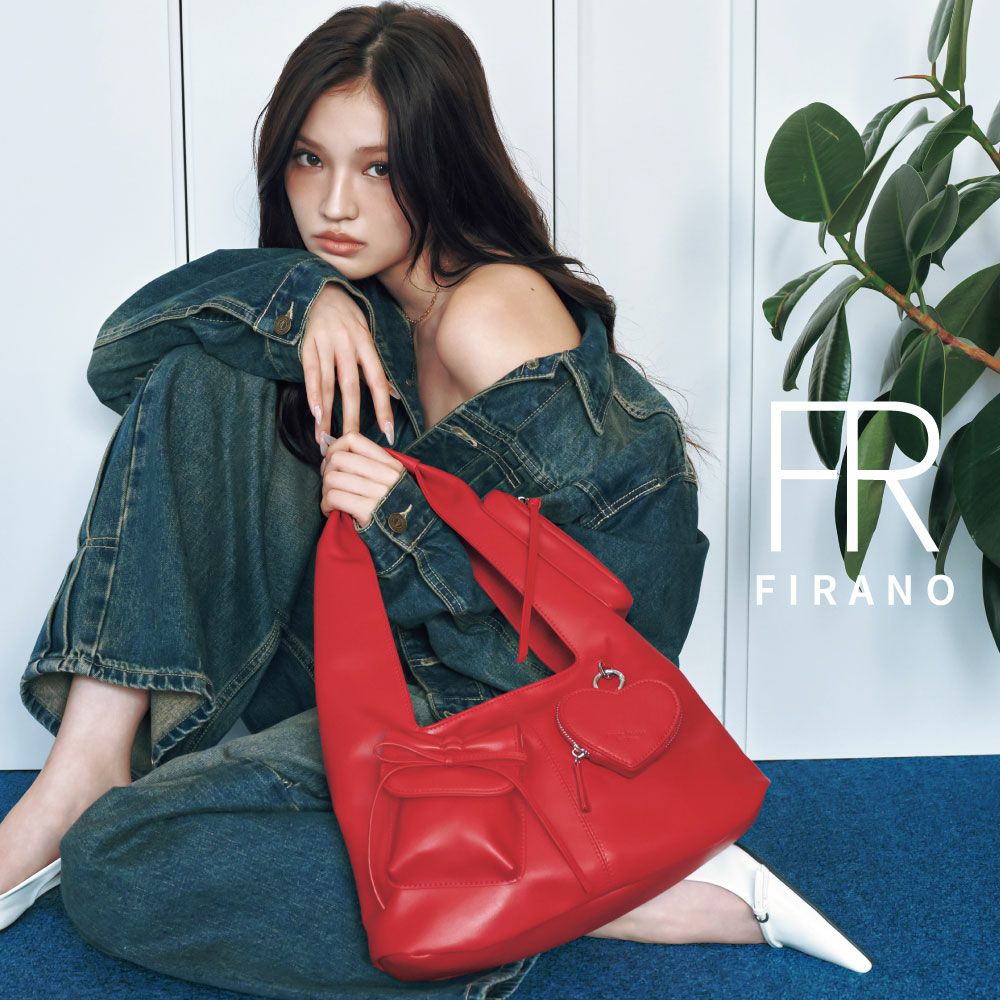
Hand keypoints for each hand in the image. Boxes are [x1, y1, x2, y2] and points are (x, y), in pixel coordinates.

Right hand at [301, 282, 398, 448]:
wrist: (321, 288)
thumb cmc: (347, 318)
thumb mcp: (366, 336)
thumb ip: (375, 367)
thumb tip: (395, 395)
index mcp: (366, 344)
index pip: (378, 382)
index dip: (384, 408)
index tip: (387, 433)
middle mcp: (348, 344)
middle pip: (351, 386)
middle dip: (353, 417)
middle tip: (352, 441)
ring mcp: (326, 343)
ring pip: (329, 384)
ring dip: (327, 413)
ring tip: (326, 437)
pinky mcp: (307, 343)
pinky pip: (310, 372)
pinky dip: (312, 393)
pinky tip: (314, 412)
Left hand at [318, 431, 405, 526]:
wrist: (414, 537)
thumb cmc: (395, 509)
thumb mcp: (393, 481)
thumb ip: (370, 465)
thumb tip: (334, 454)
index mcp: (391, 464)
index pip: (353, 439)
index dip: (335, 447)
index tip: (332, 461)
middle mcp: (387, 476)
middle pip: (338, 459)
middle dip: (327, 472)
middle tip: (330, 485)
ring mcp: (378, 493)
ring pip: (332, 478)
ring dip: (325, 491)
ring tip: (332, 500)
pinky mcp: (368, 511)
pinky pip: (334, 497)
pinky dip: (326, 505)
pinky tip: (332, 511)